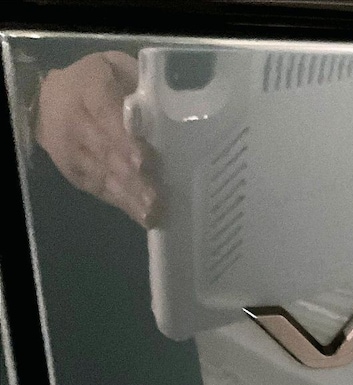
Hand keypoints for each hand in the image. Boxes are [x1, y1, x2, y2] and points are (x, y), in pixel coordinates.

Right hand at [35, 51, 156, 227]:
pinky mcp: (70, 170)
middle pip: (104, 149)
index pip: (105, 113)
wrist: (51, 97)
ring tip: (153, 213)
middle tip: (157, 197)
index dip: (124, 139)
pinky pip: (96, 186)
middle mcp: (73, 118)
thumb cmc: (103, 80)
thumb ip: (140, 84)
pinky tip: (141, 215)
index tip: (143, 160)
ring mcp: (68, 148)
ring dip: (129, 195)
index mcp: (88, 86)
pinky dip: (120, 202)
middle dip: (132, 176)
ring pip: (101, 172)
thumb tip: (168, 107)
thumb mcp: (120, 68)